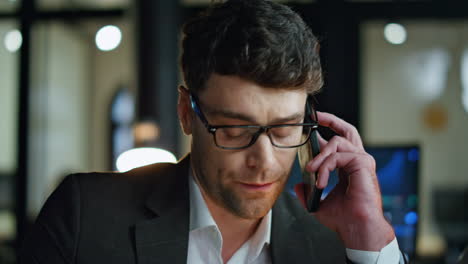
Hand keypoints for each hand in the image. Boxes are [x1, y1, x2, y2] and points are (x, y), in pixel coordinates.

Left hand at [294, 111, 394, 250]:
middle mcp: (358, 160)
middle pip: (347, 130)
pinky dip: (325, 167)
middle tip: (315, 117)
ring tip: (311, 171)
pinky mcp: (363, 163)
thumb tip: (297, 187)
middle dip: (330, 120)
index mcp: (350, 167)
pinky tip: (321, 181)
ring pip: (336, 143)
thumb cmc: (344, 220)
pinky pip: (337, 156)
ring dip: (319, 157)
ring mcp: (362, 160)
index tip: (312, 128)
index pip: (340, 142)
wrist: (356, 229)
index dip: (327, 131)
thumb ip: (308, 193)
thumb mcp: (319, 204)